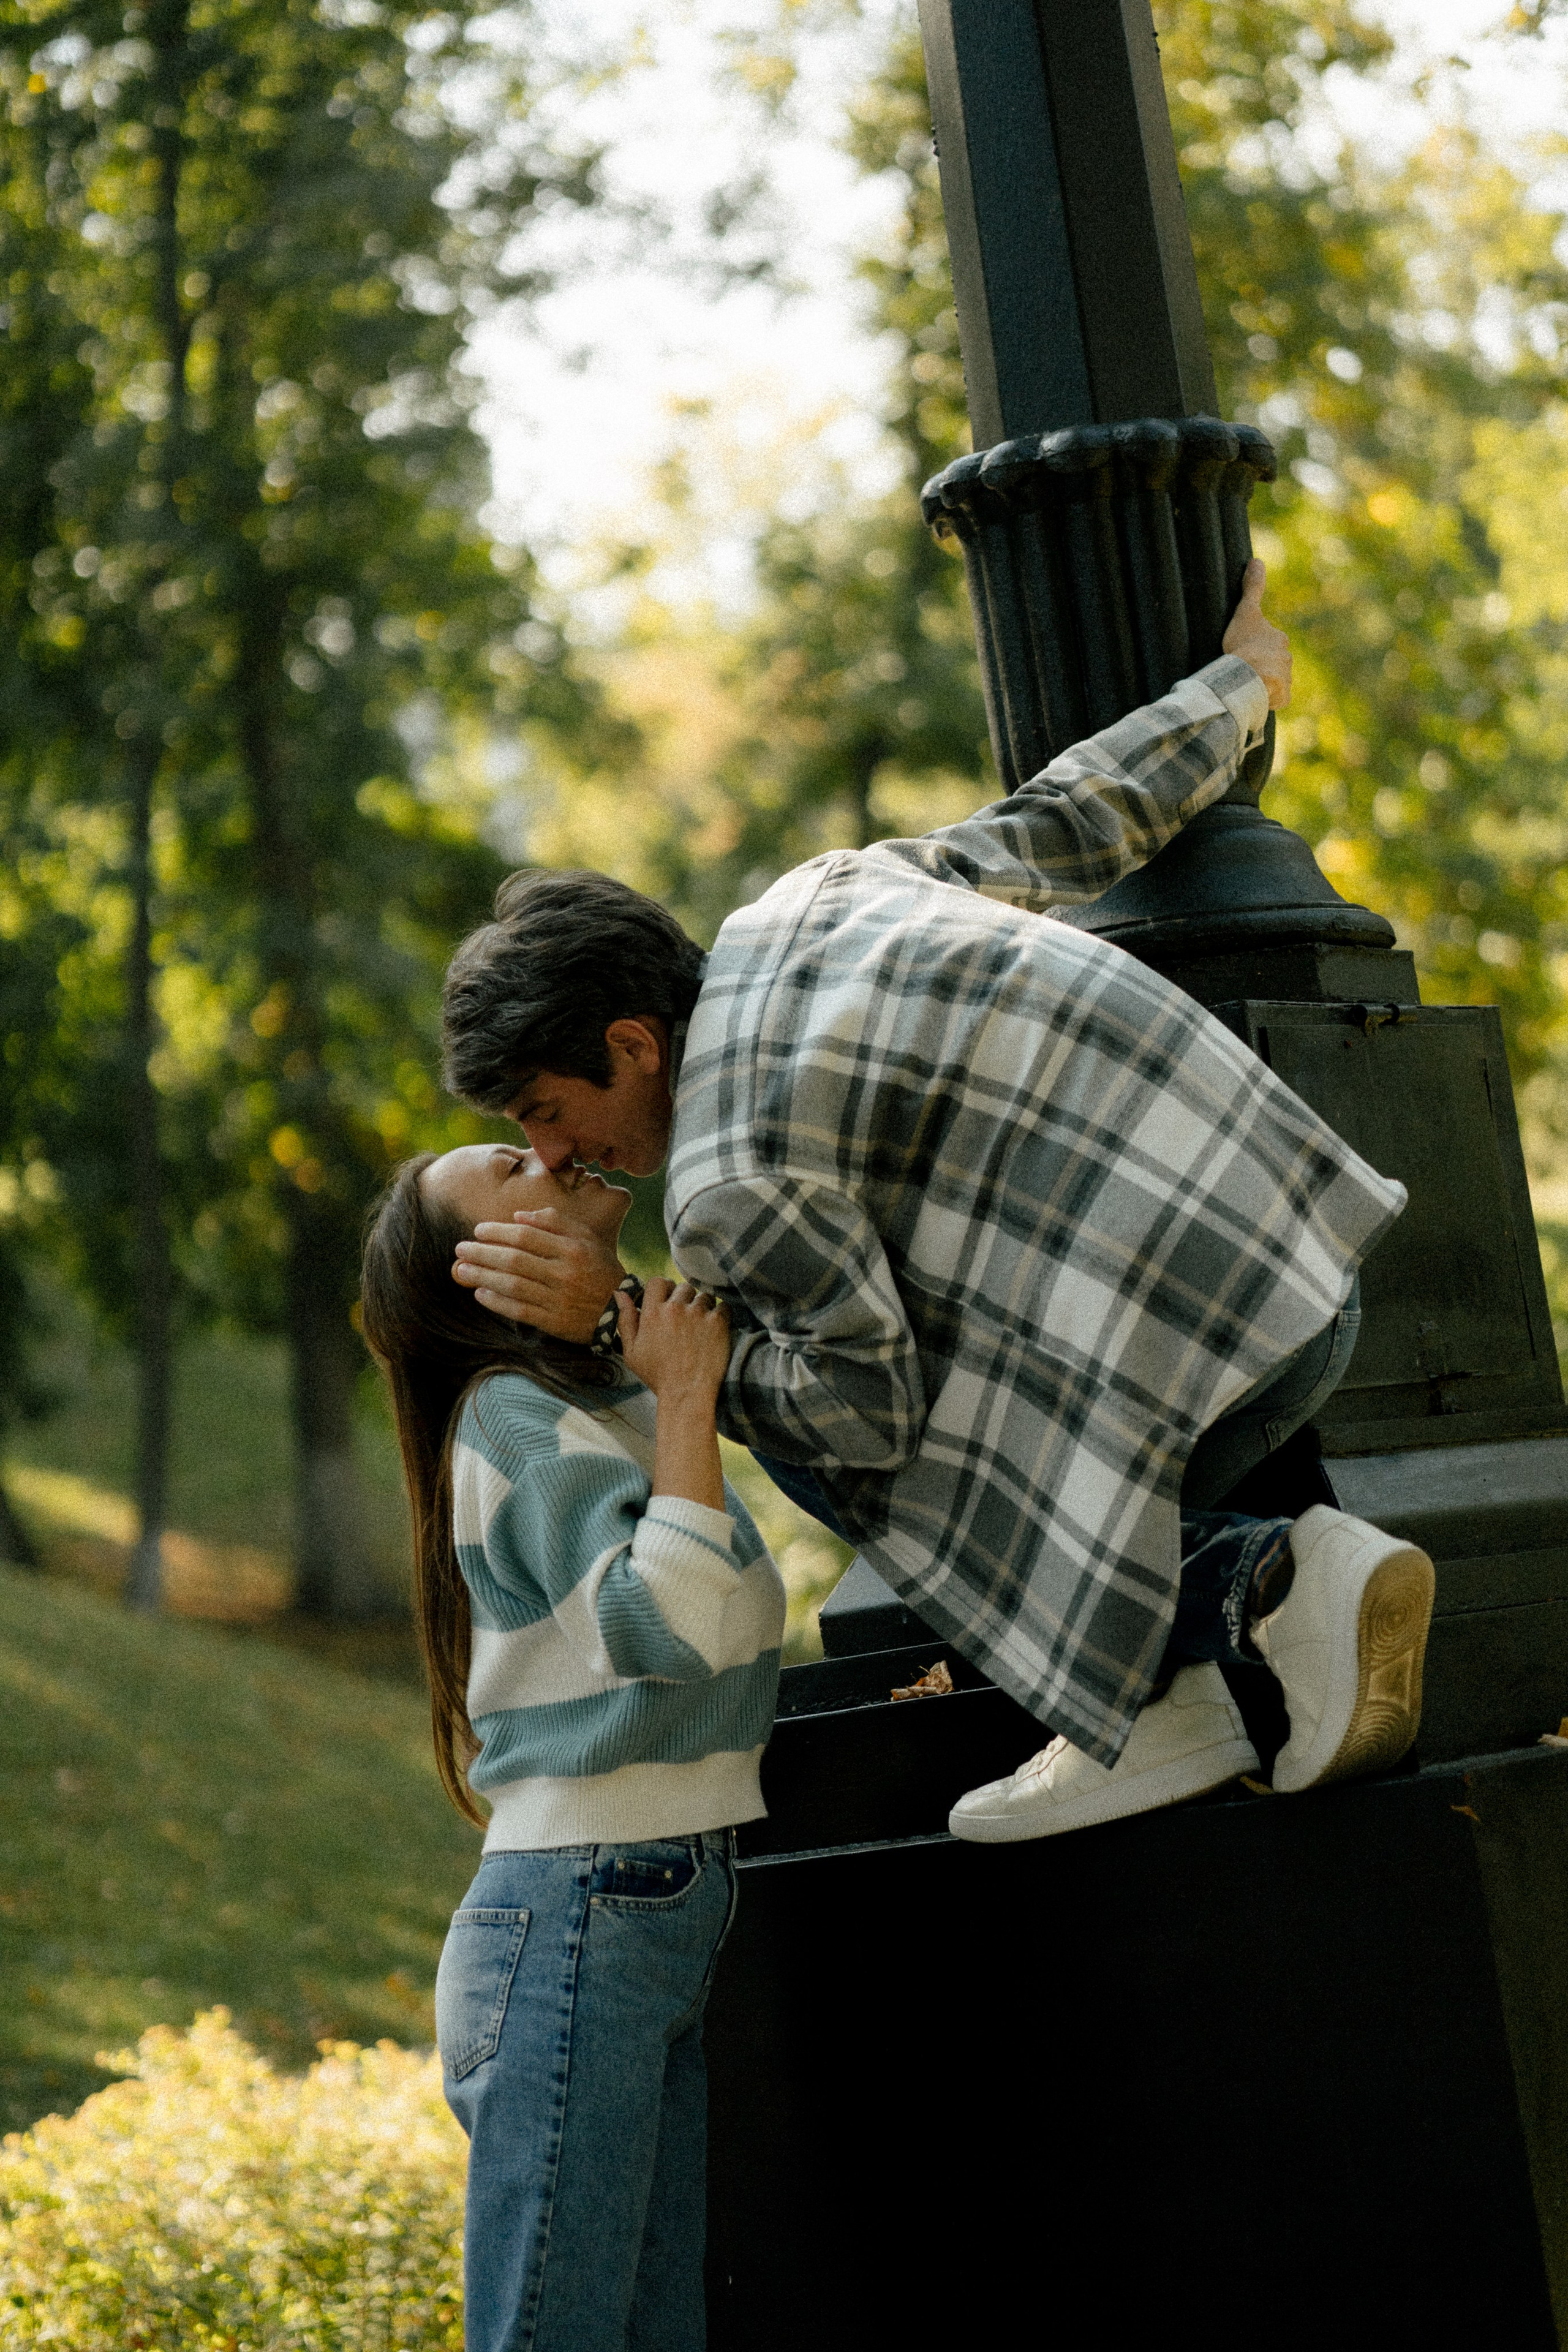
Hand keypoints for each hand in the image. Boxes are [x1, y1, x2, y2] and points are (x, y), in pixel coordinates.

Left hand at [453, 1207, 622, 1341]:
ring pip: (513, 1285)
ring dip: (483, 1277)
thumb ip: (555, 1222)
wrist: (620, 1310)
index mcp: (572, 1248)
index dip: (498, 1232)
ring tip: (462, 1270)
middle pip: (515, 1259)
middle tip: (460, 1249)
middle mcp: (564, 1272)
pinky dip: (498, 1302)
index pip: (526, 1236)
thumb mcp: (587, 1237)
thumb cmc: (600, 1269)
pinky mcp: (555, 1322)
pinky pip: (520, 1311)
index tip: (478, 1231)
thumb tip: (519, 1216)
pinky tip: (481, 1294)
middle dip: (483, 1253)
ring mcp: (559, 1298)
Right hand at [616, 1279, 730, 1400]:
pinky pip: (723, 1306)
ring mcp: (697, 1314)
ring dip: (703, 1307)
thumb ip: (625, 1320)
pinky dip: (722, 1315)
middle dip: (685, 1300)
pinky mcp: (718, 1323)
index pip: (658, 1281)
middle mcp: (674, 1309)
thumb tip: (619, 1293)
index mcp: (652, 1313)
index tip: (668, 1302)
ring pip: (704, 1296)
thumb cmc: (658, 1376)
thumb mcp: (632, 1352)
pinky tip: (715, 1330)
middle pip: (683, 1287)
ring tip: (700, 1328)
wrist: (686, 1395)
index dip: (664, 1289)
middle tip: (686, 1320)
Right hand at [1222, 557, 1290, 710]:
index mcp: (1279, 640)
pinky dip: (1266, 700)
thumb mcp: (1245, 613)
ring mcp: (1286, 679)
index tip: (1241, 654)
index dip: (1254, 649)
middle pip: (1272, 663)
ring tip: (1246, 685)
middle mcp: (1287, 659)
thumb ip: (1252, 588)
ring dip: (1262, 684)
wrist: (1248, 676)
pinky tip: (1253, 696)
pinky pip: (1275, 699)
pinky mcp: (1283, 698)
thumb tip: (1257, 560)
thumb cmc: (1243, 644)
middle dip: (1260, 668)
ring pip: (1274, 682)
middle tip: (1242, 670)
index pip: (1268, 644)